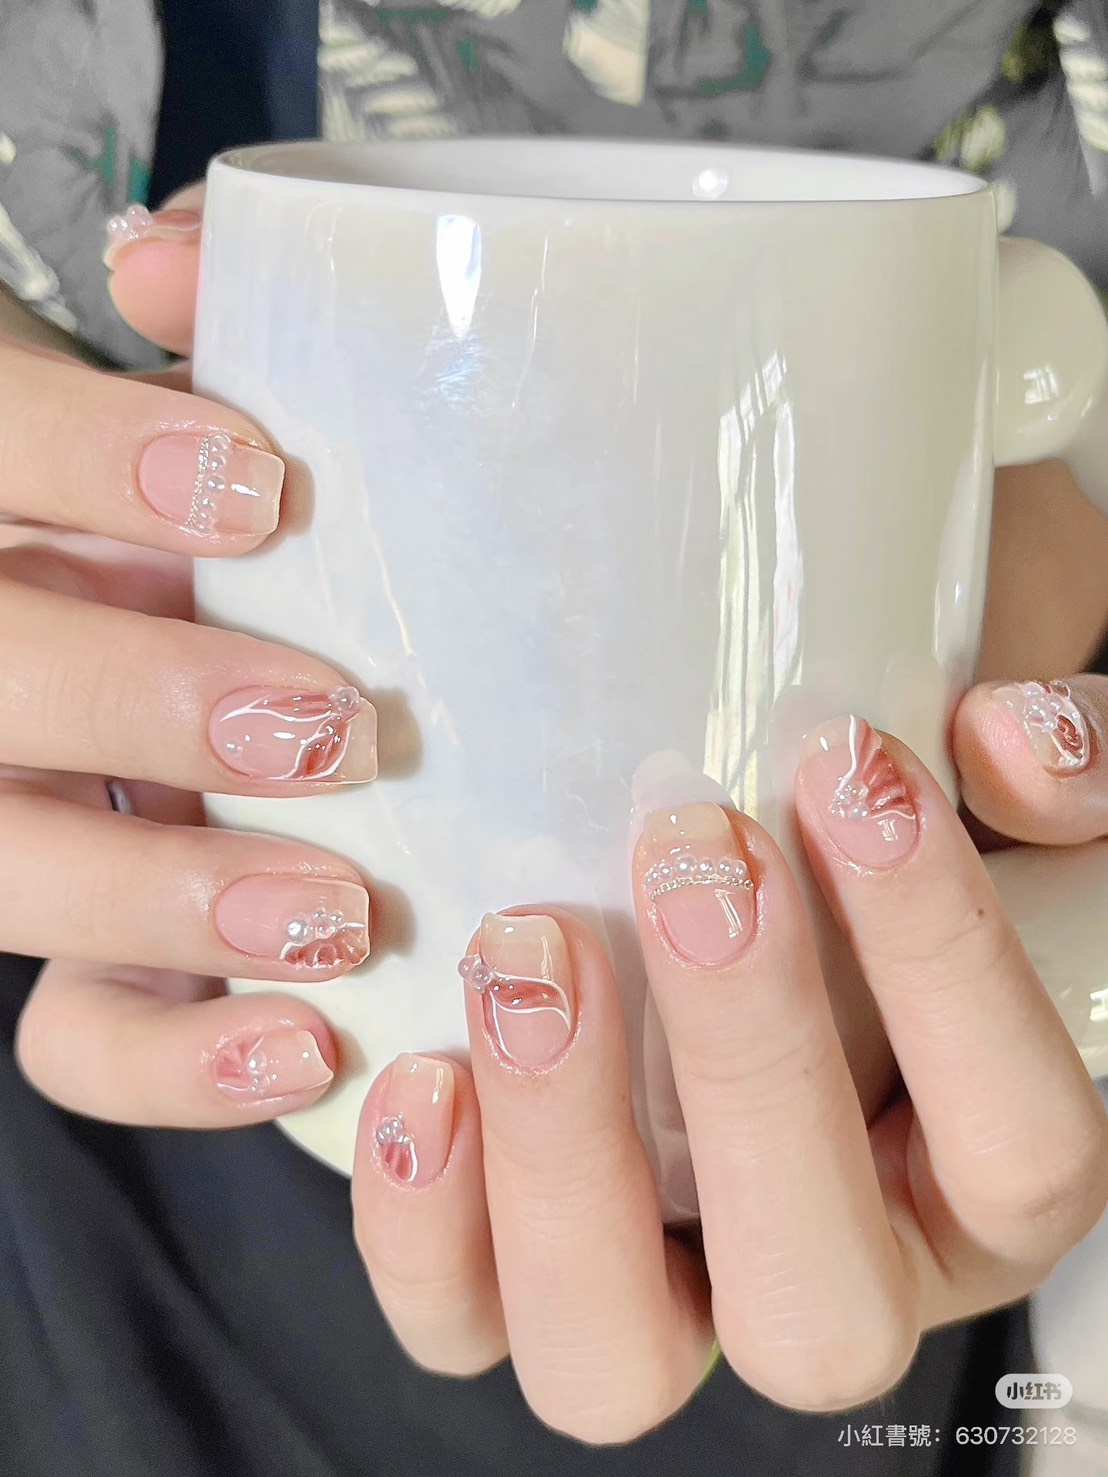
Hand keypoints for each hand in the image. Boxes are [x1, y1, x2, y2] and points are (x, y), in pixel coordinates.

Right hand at [3, 194, 377, 1123]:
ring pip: (4, 875)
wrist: (137, 601)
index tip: (257, 486)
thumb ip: (198, 311)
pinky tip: (303, 1043)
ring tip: (335, 913)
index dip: (80, 469)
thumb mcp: (180, 401)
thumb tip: (166, 264)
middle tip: (328, 727)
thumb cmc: (187, 501)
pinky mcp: (73, 951)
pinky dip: (174, 1063)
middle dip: (142, 708)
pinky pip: (72, 1039)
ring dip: (160, 902)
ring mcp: (13, 815)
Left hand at [351, 707, 1107, 1438]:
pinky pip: (459, 1318)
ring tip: (530, 955)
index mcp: (979, 1188)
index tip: (854, 772)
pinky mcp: (515, 1276)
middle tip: (692, 867)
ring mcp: (667, 1295)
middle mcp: (830, 1275)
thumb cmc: (870, 857)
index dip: (946, 964)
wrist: (743, 883)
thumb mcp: (996, 807)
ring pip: (615, 1360)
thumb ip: (1062, 773)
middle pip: (815, 1309)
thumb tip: (1010, 743)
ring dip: (562, 1160)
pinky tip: (423, 1066)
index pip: (1018, 1145)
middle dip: (750, 1072)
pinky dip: (423, 1221)